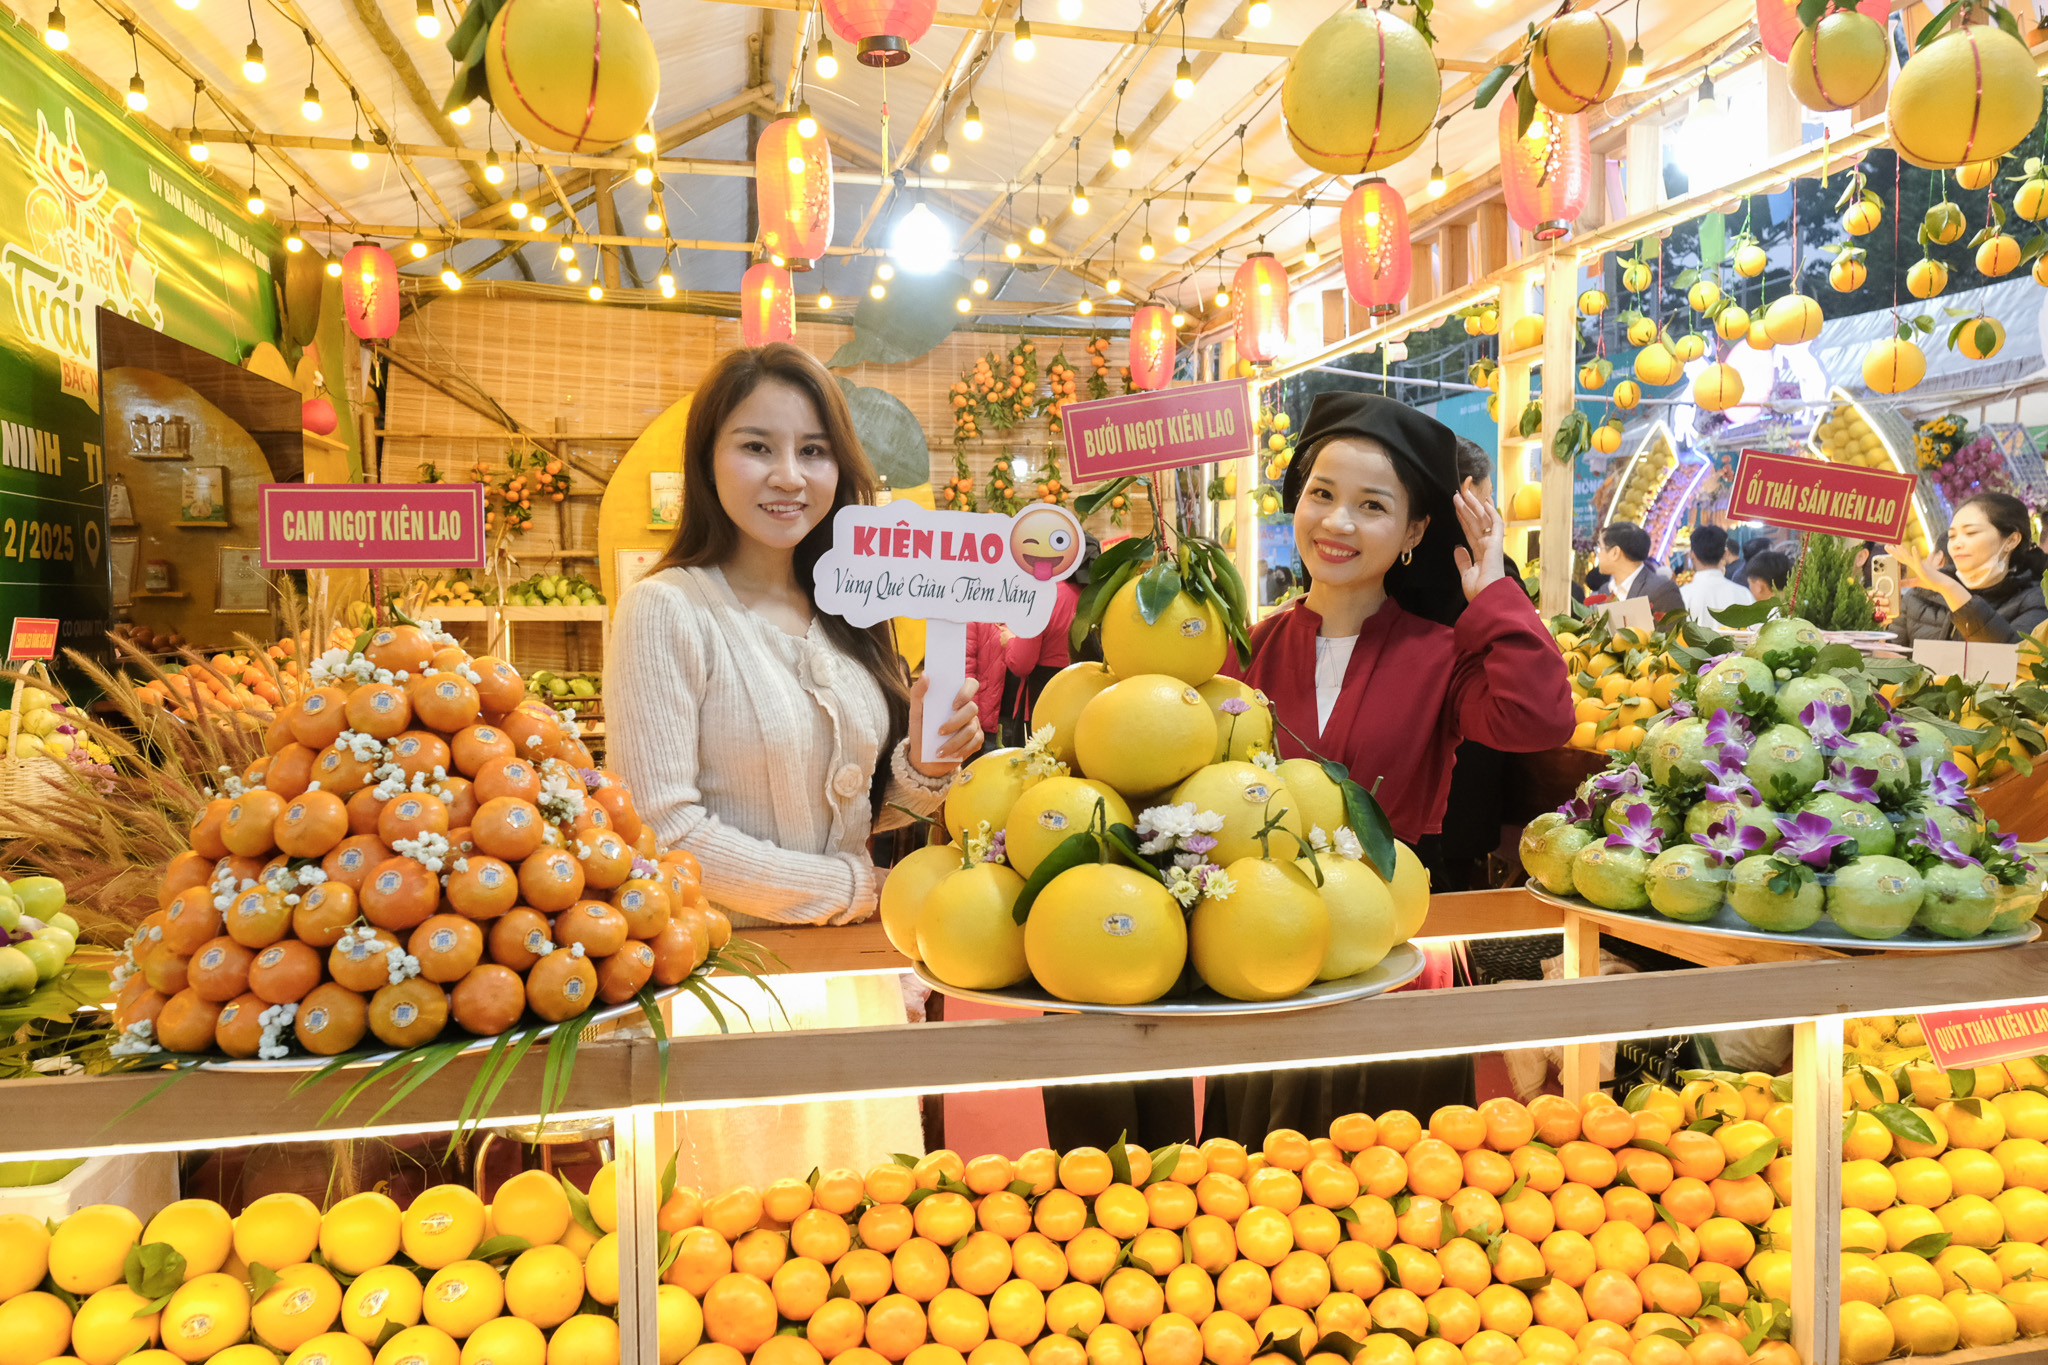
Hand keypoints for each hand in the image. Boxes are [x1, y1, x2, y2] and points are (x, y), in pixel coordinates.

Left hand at [909, 674, 979, 775]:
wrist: (924, 758)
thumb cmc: (921, 731)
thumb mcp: (915, 712)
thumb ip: (918, 692)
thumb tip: (925, 675)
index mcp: (955, 697)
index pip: (971, 684)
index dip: (966, 692)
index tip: (953, 704)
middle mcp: (967, 708)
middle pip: (972, 708)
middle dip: (955, 722)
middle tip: (940, 731)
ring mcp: (974, 724)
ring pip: (971, 729)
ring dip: (953, 742)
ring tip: (939, 751)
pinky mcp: (976, 740)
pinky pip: (974, 743)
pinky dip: (960, 750)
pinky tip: (948, 754)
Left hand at [1451, 477, 1506, 601]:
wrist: (1486, 598)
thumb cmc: (1478, 591)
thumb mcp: (1465, 574)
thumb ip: (1462, 560)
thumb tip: (1457, 547)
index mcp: (1480, 554)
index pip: (1470, 531)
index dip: (1463, 518)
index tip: (1457, 508)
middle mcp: (1486, 547)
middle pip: (1475, 522)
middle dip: (1466, 508)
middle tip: (1458, 494)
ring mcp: (1492, 544)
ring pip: (1482, 520)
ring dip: (1473, 506)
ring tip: (1464, 493)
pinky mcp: (1496, 543)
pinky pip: (1495, 524)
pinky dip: (1491, 512)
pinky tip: (1484, 502)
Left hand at [1889, 541, 1969, 609]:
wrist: (1942, 584)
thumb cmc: (1931, 582)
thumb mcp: (1916, 582)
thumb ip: (1907, 582)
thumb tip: (1898, 584)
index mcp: (1915, 565)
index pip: (1902, 559)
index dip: (1895, 554)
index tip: (1889, 549)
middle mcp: (1916, 563)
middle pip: (1903, 556)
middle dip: (1894, 551)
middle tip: (1886, 545)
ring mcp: (1920, 565)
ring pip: (1909, 556)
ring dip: (1902, 550)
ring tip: (1896, 544)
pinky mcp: (1923, 568)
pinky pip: (1918, 560)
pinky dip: (1915, 554)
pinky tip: (1913, 548)